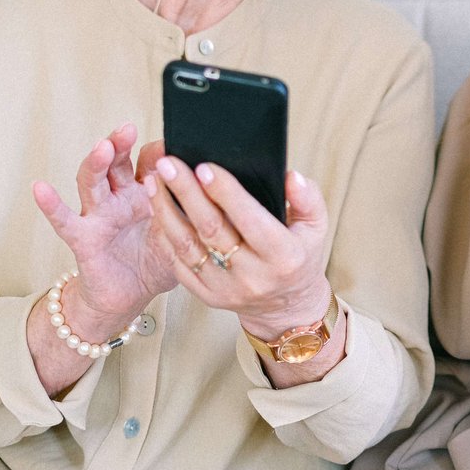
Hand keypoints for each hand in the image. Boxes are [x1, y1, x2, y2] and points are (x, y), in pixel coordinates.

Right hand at [33, 123, 178, 329]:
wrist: (131, 296)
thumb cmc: (156, 260)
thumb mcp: (184, 234)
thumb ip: (196, 211)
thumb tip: (227, 189)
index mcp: (148, 191)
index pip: (151, 161)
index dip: (161, 153)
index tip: (175, 144)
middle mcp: (121, 196)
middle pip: (119, 161)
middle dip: (121, 142)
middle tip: (128, 129)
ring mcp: (100, 214)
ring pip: (93, 181)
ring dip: (97, 162)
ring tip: (102, 147)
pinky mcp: (83, 237)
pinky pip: (65, 219)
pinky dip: (52, 204)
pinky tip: (41, 188)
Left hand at [150, 156, 332, 338]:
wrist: (286, 307)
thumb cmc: (299, 256)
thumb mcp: (316, 227)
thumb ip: (308, 199)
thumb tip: (290, 177)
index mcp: (283, 256)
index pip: (250, 219)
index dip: (225, 192)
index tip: (204, 167)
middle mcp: (253, 275)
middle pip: (211, 228)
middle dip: (186, 192)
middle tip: (168, 163)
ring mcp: (226, 289)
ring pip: (187, 246)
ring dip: (165, 210)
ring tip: (154, 181)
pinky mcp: (206, 296)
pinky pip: (179, 263)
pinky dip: (165, 234)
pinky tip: (157, 208)